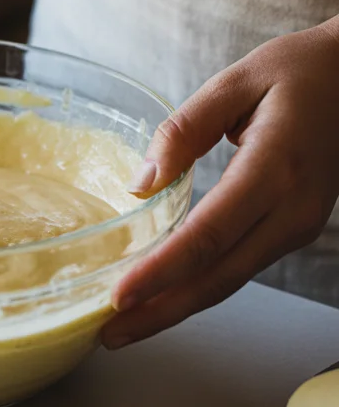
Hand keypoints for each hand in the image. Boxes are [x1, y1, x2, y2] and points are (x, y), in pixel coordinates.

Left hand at [102, 16, 338, 348]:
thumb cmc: (297, 72)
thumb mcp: (235, 82)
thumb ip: (184, 129)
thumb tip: (142, 183)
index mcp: (277, 167)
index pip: (210, 234)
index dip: (163, 271)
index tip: (120, 295)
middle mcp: (293, 209)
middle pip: (220, 276)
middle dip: (161, 310)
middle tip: (107, 334)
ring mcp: (298, 225)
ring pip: (231, 279)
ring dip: (176, 305)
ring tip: (124, 325)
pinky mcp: (292, 229)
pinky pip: (239, 266)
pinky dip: (198, 286)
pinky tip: (162, 293)